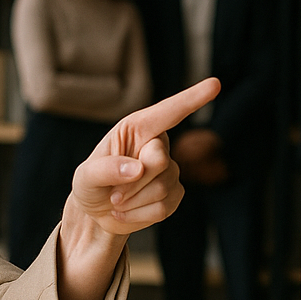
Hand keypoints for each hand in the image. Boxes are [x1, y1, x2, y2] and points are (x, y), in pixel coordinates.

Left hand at [69, 78, 219, 236]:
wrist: (97, 214)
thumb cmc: (90, 185)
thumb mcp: (84, 177)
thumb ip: (104, 170)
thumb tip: (136, 169)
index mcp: (137, 129)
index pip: (168, 113)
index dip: (192, 99)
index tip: (215, 84)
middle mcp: (157, 145)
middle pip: (159, 161)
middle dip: (132, 182)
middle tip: (113, 193)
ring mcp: (170, 170)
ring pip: (161, 188)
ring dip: (133, 201)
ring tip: (118, 201)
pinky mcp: (175, 194)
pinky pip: (163, 208)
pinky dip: (139, 215)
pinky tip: (128, 211)